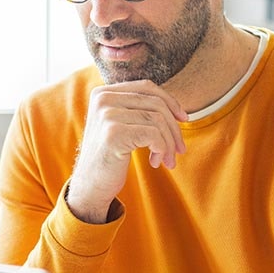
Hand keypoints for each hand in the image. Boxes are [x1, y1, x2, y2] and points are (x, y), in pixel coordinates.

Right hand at [66, 81, 187, 222]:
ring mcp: (106, 115)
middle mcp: (103, 99)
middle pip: (155, 104)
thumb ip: (137, 109)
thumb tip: (177, 109)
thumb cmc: (110, 156)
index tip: (183, 119)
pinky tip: (154, 162)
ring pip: (158, 121)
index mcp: (102, 93)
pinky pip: (154, 135)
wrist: (90, 185)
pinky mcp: (113, 134)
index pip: (146, 87)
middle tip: (179, 150)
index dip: (170, 102)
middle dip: (174, 128)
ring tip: (166, 159)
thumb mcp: (120, 125)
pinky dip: (161, 150)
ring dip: (168, 144)